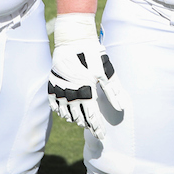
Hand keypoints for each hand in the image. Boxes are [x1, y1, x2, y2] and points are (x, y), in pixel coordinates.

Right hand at [48, 14, 125, 140]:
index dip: (97, 127)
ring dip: (74, 118)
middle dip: (87, 124)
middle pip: (78, 116)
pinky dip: (59, 110)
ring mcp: (59, 87)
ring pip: (65, 111)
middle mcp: (70, 91)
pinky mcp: (52, 82)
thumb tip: (121, 108)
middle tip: (93, 130)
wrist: (73, 38)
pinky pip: (53, 102)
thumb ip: (113, 91)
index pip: (92, 115)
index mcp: (86, 89)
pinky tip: (65, 113)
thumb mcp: (106, 71)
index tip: (101, 136)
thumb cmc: (93, 54)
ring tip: (81, 122)